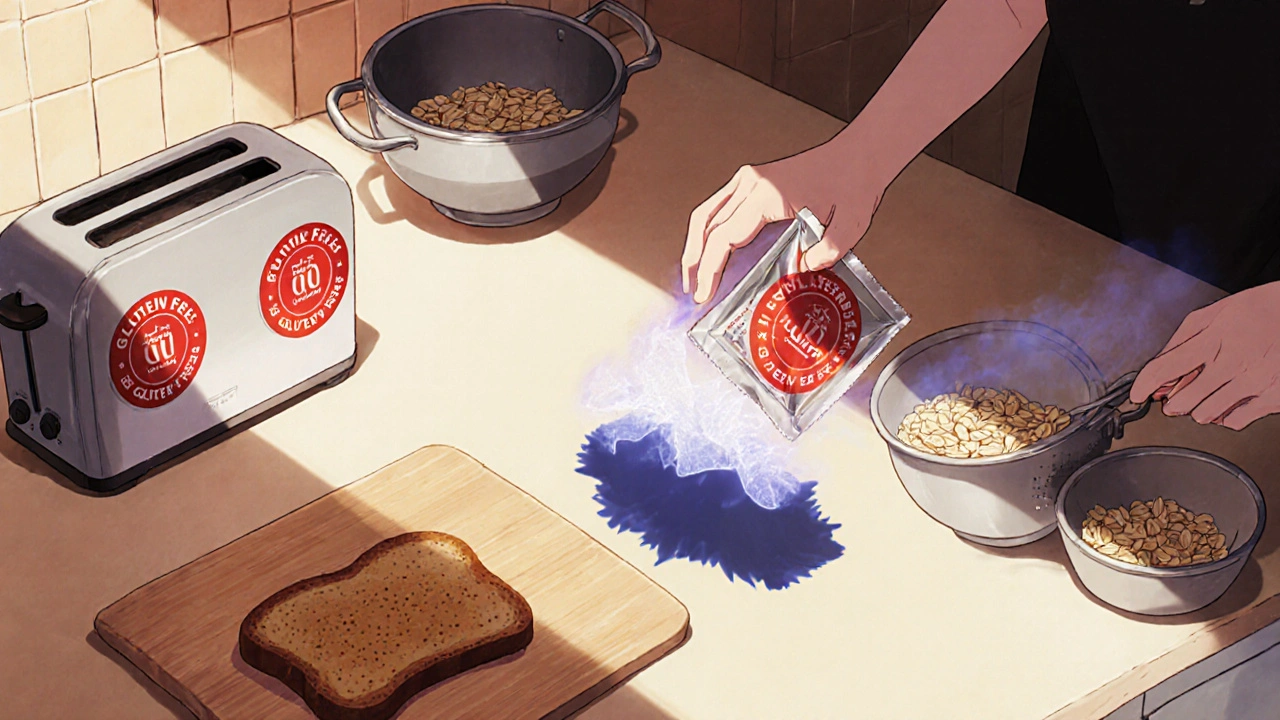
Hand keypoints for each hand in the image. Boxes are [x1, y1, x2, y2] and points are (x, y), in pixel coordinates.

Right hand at [681, 145, 884, 303]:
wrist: (859, 154)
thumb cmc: (854, 184)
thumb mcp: (850, 224)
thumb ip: (827, 252)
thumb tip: (799, 272)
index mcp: (768, 194)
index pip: (724, 236)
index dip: (710, 269)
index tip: (705, 295)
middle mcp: (751, 182)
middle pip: (706, 224)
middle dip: (694, 261)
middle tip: (694, 292)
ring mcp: (749, 179)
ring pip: (706, 213)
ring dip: (695, 245)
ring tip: (694, 275)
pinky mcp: (753, 180)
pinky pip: (719, 206)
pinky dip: (709, 231)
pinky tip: (711, 251)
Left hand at [1130, 282, 1279, 429]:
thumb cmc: (1260, 310)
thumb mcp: (1215, 313)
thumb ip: (1181, 341)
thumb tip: (1159, 368)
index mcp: (1214, 339)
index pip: (1164, 369)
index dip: (1143, 385)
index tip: (1137, 394)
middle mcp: (1233, 363)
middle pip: (1182, 401)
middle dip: (1173, 400)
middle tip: (1177, 393)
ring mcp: (1254, 383)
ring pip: (1205, 415)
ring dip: (1198, 408)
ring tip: (1208, 391)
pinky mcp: (1272, 398)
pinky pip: (1234, 421)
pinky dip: (1226, 414)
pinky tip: (1230, 397)